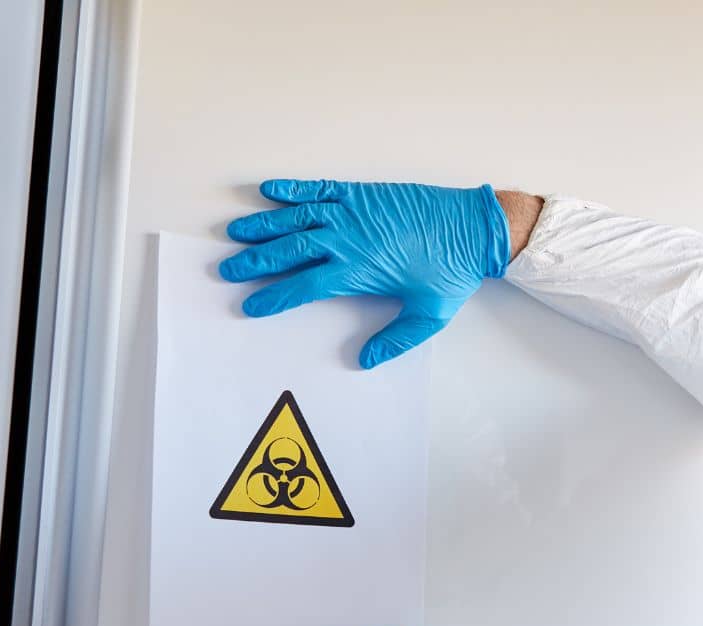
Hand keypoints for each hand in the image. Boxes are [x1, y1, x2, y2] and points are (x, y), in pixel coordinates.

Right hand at [221, 180, 510, 369]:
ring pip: (297, 218)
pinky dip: (293, 188)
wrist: (475, 228)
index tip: (250, 304)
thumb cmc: (452, 272)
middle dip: (255, 261)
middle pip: (290, 251)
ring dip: (265, 225)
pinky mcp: (362, 193)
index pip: (303, 286)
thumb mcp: (427, 315)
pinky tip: (268, 189)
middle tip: (227, 269)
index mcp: (358, 272)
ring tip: (236, 232)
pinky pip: (320, 188)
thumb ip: (395, 340)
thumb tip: (365, 361)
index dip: (273, 296)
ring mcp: (353, 212)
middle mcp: (348, 239)